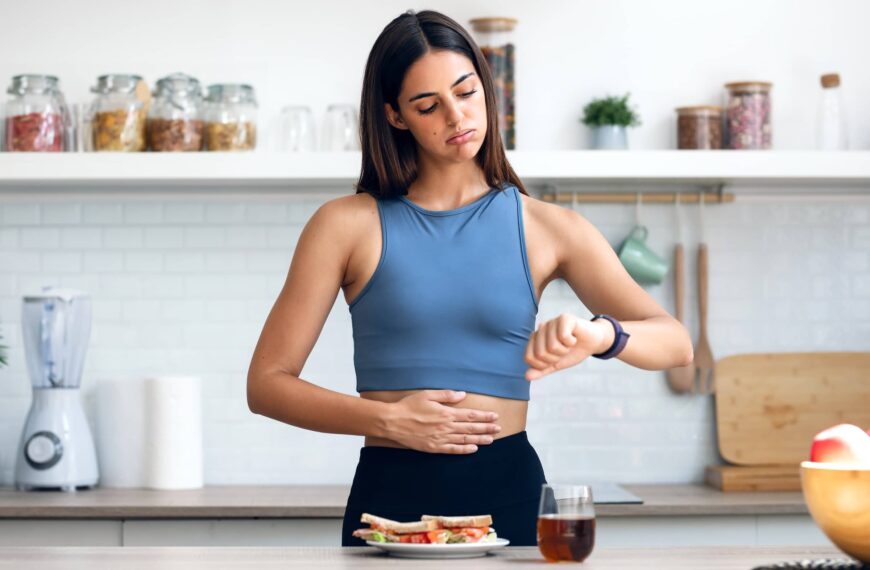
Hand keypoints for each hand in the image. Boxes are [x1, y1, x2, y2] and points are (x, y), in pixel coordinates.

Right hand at [384, 390, 501, 453]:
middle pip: (470, 428)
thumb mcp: (428, 395)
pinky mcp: (433, 448)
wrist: (393, 422)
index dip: (484, 416)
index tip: (494, 416)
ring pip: (464, 439)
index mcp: (446, 413)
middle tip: (498, 429)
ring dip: (479, 439)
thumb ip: (447, 395)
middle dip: (486, 428)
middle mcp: (446, 427)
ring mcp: (440, 438)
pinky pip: (452, 450)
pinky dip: (464, 450)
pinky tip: (473, 449)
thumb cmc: (409, 406)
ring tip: (491, 439)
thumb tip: (462, 395)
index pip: (470, 415)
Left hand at [524, 313, 610, 380]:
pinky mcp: (564, 318)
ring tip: (569, 344)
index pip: (529, 358)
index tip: (554, 360)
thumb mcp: (555, 364)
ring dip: (565, 350)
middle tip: (564, 351)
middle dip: (555, 358)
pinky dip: (571, 342)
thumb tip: (527, 377)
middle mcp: (541, 329)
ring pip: (552, 346)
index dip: (543, 365)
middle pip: (540, 354)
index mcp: (535, 339)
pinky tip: (574, 337)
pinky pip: (563, 337)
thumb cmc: (573, 352)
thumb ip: (541, 370)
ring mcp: (552, 322)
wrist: (593, 342)